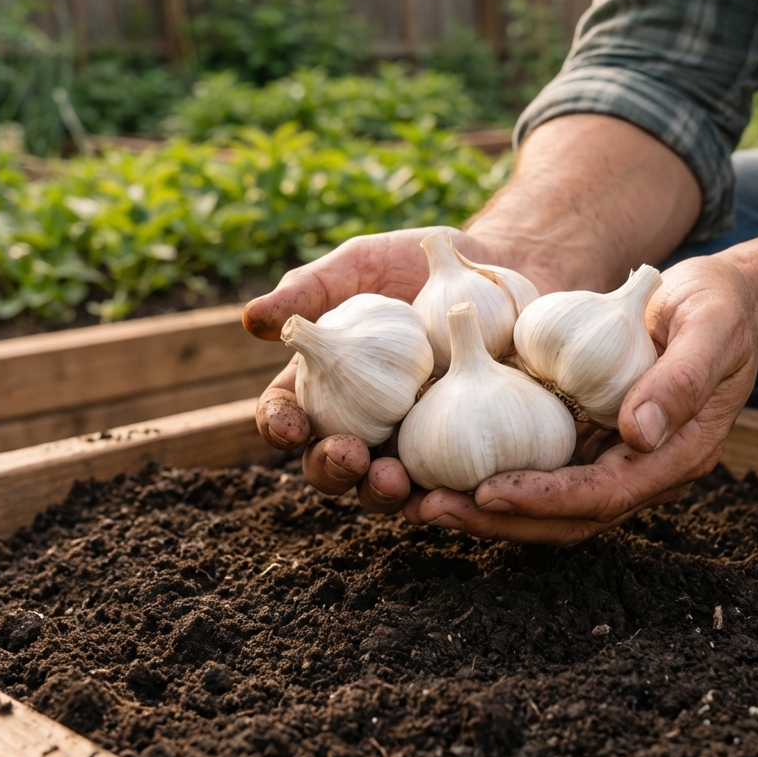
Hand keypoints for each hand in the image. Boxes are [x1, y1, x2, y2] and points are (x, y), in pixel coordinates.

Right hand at [244, 114, 703, 529]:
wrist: (504, 269)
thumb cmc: (420, 265)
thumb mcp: (363, 264)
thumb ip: (312, 288)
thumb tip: (253, 321)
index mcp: (325, 387)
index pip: (287, 416)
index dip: (281, 426)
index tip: (290, 424)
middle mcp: (361, 425)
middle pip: (330, 465)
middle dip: (333, 469)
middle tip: (348, 456)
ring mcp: (412, 444)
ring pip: (385, 487)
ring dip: (382, 492)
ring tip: (395, 480)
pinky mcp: (463, 454)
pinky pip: (449, 484)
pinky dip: (446, 492)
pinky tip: (454, 489)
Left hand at [403, 255, 757, 543]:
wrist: (715, 300)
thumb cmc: (717, 309)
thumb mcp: (710, 330)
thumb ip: (682, 380)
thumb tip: (639, 433)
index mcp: (674, 457)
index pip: (604, 496)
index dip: (546, 500)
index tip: (489, 493)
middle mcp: (638, 469)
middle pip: (563, 516)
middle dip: (498, 519)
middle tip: (430, 509)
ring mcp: (609, 456)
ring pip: (543, 502)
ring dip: (484, 507)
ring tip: (420, 498)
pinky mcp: (586, 437)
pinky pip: (537, 466)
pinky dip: (492, 471)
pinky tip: (442, 464)